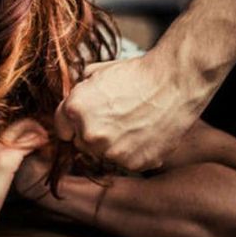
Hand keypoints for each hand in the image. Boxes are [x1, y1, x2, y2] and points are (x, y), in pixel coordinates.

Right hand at [0, 118, 47, 234]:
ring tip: (49, 143)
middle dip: (35, 126)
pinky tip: (47, 150)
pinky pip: (31, 141)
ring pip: (26, 125)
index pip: (4, 121)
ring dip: (41, 133)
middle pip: (17, 119)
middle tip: (46, 138)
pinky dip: (42, 143)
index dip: (23, 128)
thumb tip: (7, 157)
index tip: (34, 136)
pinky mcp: (6, 158)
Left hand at [54, 51, 202, 171]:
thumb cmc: (137, 74)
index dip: (73, 122)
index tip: (86, 119)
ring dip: (114, 144)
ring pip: (105, 154)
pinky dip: (135, 151)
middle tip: (116, 117)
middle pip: (81, 144)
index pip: (61, 128)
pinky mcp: (135, 163)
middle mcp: (89, 135)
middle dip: (93, 133)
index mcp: (75, 110)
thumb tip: (70, 101)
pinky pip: (127, 162)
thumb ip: (78, 92)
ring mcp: (112, 152)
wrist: (174, 82)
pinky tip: (145, 132)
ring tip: (134, 123)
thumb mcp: (97, 72)